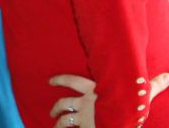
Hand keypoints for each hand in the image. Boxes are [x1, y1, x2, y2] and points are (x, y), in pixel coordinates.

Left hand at [49, 71, 168, 127]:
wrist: (121, 122)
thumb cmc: (131, 106)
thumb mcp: (141, 94)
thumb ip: (153, 85)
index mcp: (93, 91)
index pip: (72, 81)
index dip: (59, 80)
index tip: (50, 81)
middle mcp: (85, 104)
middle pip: (64, 103)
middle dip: (56, 107)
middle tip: (52, 111)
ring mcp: (83, 118)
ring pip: (65, 119)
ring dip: (58, 122)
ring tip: (55, 125)